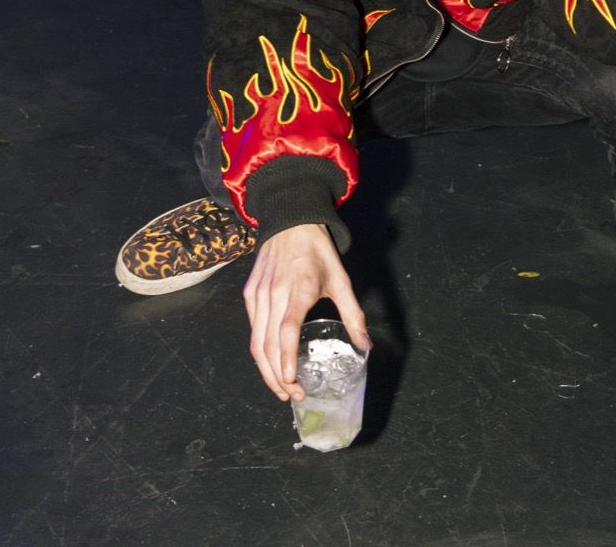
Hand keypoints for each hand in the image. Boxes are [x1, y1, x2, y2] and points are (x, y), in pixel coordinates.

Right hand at [242, 223, 369, 400]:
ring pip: (256, 341)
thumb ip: (353, 315)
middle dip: (277, 377)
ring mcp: (258, 294)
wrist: (291, 221)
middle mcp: (274, 293)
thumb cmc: (318, 252)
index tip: (291, 382)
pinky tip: (272, 363)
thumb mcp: (340, 280)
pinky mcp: (250, 294)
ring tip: (282, 387)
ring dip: (266, 369)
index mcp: (298, 289)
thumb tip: (365, 347)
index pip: (286, 329)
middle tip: (293, 395)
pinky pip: (252, 329)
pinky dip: (260, 351)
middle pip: (267, 345)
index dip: (286, 358)